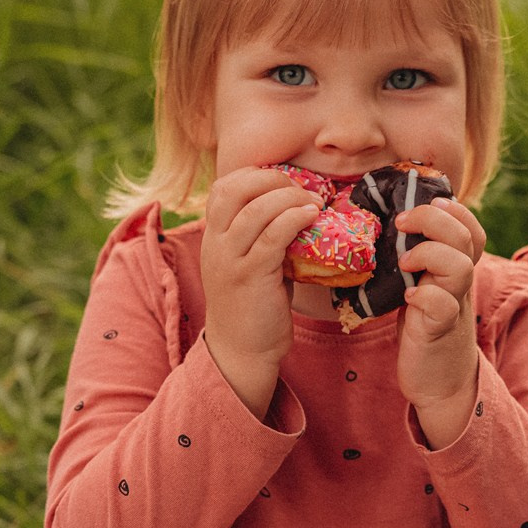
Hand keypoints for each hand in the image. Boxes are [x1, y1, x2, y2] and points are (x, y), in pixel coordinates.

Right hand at [201, 167, 319, 418]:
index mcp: (213, 237)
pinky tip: (312, 216)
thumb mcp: (250, 264)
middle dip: (271, 179)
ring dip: (290, 197)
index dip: (254, 175)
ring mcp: (230, 260)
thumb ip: (262, 237)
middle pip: (234, 190)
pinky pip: (273, 235)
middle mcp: (216, 244)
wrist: (242, 352)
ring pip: (256, 209)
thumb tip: (299, 210)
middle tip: (302, 188)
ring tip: (315, 201)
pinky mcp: (251, 276)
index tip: (284, 181)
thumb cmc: (253, 307)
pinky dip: (294, 218)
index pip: (223, 187)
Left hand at [394, 198, 485, 448]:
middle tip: (402, 223)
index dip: (454, 210)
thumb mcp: (421, 285)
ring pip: (460, 266)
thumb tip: (382, 225)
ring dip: (430, 254)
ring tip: (404, 263)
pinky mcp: (440, 330)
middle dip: (433, 220)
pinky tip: (408, 298)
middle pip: (466, 237)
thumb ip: (414, 259)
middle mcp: (460, 282)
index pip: (471, 227)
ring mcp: (453, 305)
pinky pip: (443, 305)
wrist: (438, 380)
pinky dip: (425, 296)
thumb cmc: (423, 326)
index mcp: (456, 267)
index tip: (425, 205)